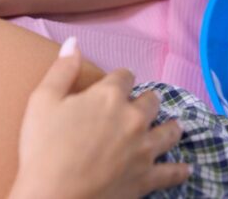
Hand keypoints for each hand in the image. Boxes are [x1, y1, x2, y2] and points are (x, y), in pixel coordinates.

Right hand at [10, 38, 189, 198]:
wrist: (56, 196)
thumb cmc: (43, 147)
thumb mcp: (42, 101)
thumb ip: (61, 69)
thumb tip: (73, 43)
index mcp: (107, 97)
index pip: (123, 76)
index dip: (120, 77)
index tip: (117, 81)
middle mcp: (133, 119)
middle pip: (151, 101)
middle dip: (146, 99)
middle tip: (141, 103)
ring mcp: (144, 150)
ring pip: (169, 132)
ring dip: (170, 126)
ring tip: (172, 125)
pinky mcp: (148, 177)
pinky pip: (173, 171)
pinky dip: (180, 169)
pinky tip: (185, 167)